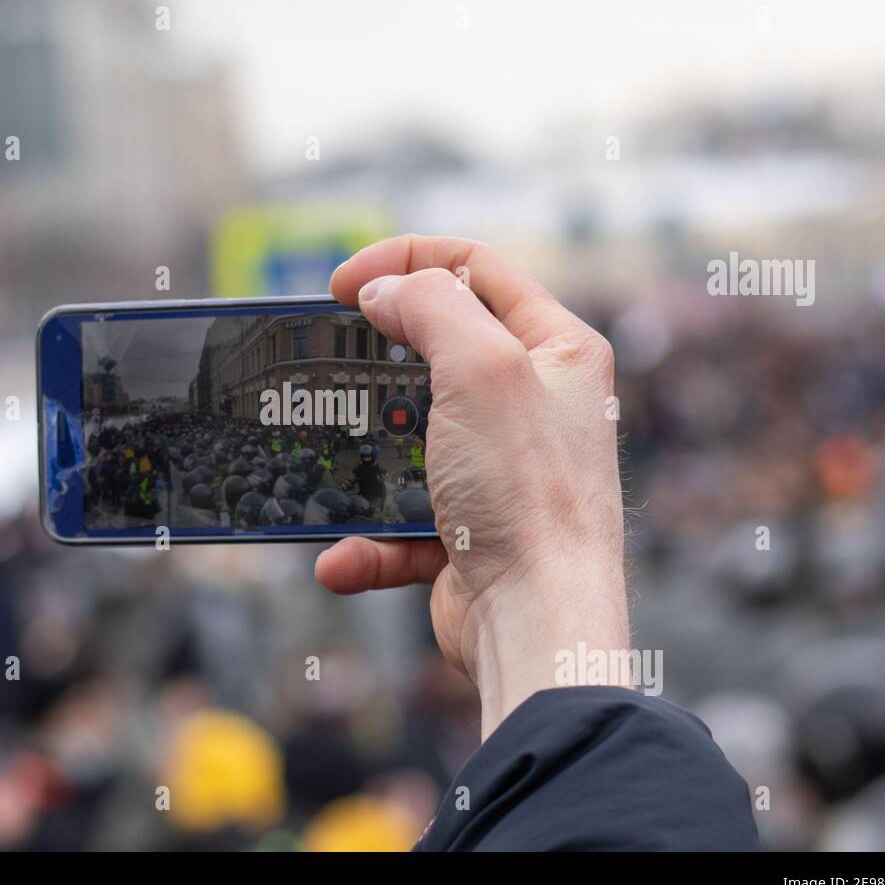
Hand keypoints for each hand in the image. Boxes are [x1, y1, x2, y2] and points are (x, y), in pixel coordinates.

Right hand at [316, 235, 629, 738]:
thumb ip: (431, 307)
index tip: (339, 285)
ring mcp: (502, 470)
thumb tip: (384, 291)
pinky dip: (368, 539)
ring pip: (411, 437)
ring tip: (328, 459)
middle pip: (438, 350)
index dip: (403, 261)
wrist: (538, 623)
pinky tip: (342, 557)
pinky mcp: (472, 530)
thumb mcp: (482, 369)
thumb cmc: (527, 494)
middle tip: (326, 360)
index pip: (476, 269)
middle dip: (374, 357)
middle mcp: (537, 404)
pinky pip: (403, 521)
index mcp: (558, 349)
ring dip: (362, 453)